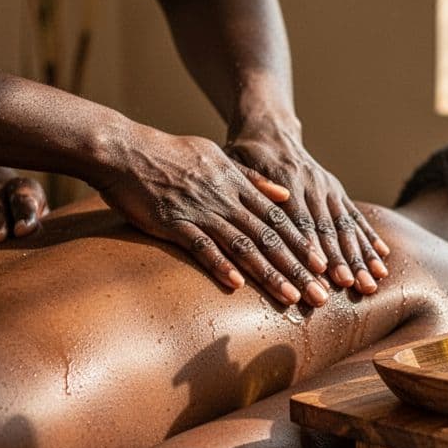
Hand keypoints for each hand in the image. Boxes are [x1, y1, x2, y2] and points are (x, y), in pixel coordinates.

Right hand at [95, 127, 330, 306]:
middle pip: (268, 236)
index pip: (278, 217)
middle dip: (296, 268)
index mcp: (236, 183)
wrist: (125, 150)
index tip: (322, 266)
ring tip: (291, 297)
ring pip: (243, 245)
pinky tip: (237, 284)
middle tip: (320, 295)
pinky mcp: (173, 222)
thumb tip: (284, 195)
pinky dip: (219, 264)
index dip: (302, 243)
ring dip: (269, 273)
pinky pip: (201, 246)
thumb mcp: (216, 156)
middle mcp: (224, 198)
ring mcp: (200, 210)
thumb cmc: (168, 154)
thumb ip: (251, 178)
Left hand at [226, 127, 389, 293]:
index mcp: (286, 178)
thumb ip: (249, 183)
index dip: (311, 248)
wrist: (270, 129)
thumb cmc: (244, 152)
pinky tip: (383, 258)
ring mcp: (328, 188)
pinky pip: (356, 217)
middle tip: (352, 286)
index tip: (321, 273)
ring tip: (371, 283)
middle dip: (342, 260)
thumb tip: (266, 201)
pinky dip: (370, 239)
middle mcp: (312, 184)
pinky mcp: (337, 191)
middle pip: (328, 228)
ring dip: (360, 256)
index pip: (300, 220)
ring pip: (347, 226)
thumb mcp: (234, 161)